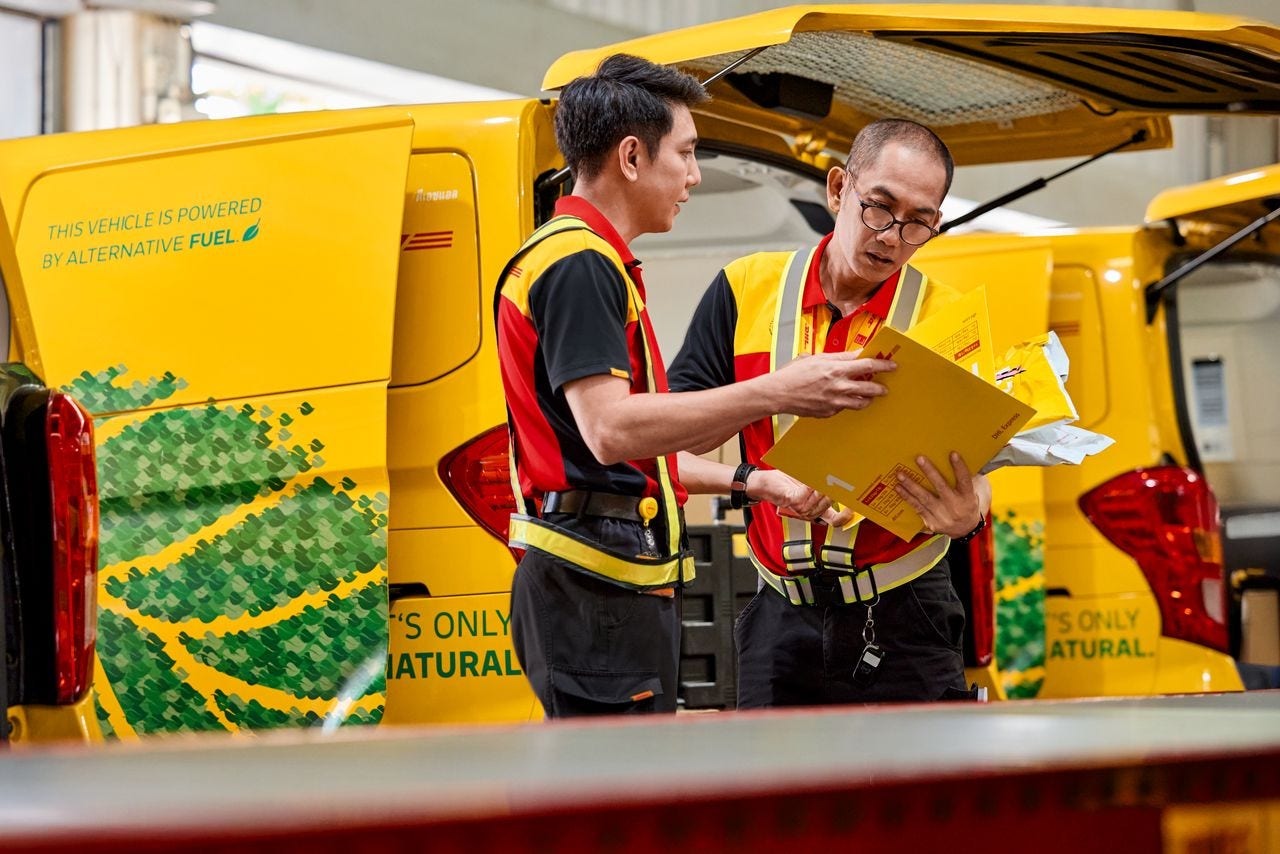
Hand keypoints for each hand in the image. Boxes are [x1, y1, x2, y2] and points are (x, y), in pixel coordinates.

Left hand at [750, 468, 854, 526]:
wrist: (764, 482)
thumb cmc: (787, 482)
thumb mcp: (810, 483)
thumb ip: (825, 483)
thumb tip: (841, 473)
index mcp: (817, 510)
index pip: (835, 521)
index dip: (846, 517)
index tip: (853, 505)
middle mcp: (810, 513)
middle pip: (830, 503)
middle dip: (833, 488)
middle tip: (833, 476)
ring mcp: (802, 509)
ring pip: (820, 498)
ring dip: (820, 485)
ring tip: (818, 475)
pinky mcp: (793, 501)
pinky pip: (807, 493)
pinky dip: (810, 484)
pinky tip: (809, 479)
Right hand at [769, 349, 895, 417]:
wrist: (778, 393)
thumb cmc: (793, 374)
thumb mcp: (816, 358)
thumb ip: (837, 357)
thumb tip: (853, 356)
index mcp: (836, 369)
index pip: (868, 365)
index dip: (883, 365)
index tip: (891, 365)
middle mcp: (838, 386)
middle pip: (870, 387)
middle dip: (880, 387)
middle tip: (884, 387)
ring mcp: (835, 401)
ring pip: (861, 403)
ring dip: (867, 399)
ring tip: (868, 396)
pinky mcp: (829, 412)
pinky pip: (844, 408)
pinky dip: (846, 404)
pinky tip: (843, 400)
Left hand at [894, 452, 981, 537]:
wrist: (964, 529)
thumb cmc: (966, 504)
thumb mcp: (972, 492)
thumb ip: (967, 477)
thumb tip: (957, 457)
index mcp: (968, 497)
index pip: (964, 480)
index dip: (959, 467)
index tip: (953, 454)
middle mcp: (956, 507)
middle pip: (942, 487)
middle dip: (930, 472)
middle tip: (919, 458)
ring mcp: (943, 516)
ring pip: (925, 498)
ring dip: (911, 485)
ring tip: (900, 474)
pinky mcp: (932, 523)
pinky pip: (917, 508)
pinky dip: (907, 497)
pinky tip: (898, 488)